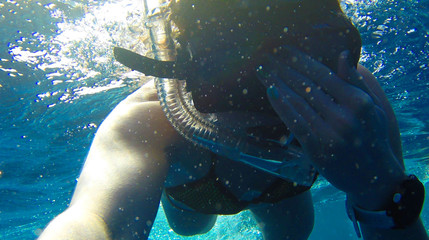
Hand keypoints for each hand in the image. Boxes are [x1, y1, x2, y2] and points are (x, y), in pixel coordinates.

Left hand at [256, 47, 405, 208]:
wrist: (372, 176)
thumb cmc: (372, 137)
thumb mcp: (372, 107)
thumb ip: (355, 81)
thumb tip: (343, 54)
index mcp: (357, 102)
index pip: (323, 75)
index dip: (301, 60)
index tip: (283, 49)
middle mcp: (344, 116)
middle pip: (307, 86)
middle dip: (284, 68)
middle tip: (266, 55)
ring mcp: (329, 132)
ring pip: (298, 102)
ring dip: (277, 83)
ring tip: (262, 70)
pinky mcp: (316, 148)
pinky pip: (294, 122)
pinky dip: (281, 106)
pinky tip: (269, 91)